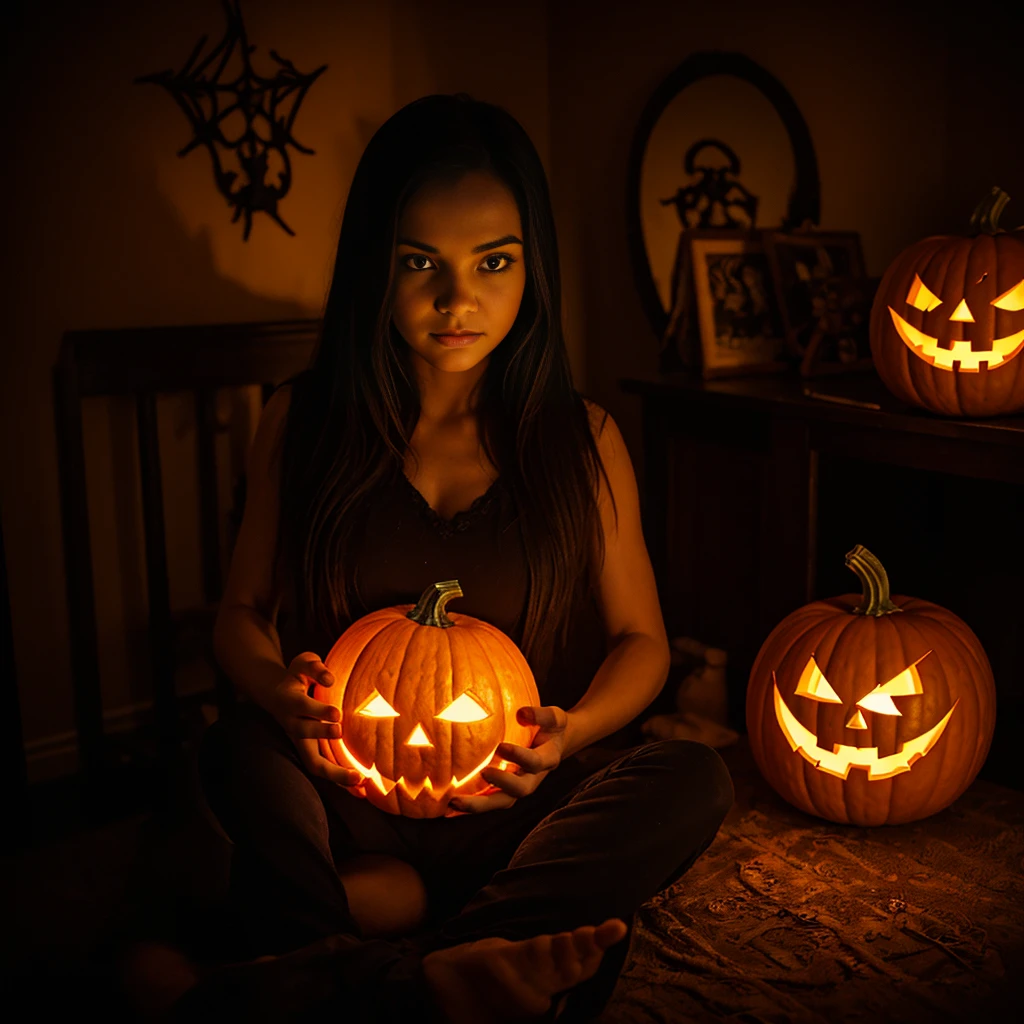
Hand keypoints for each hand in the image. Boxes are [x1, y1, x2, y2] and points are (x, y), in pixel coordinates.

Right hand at [263, 652, 362, 787]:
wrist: (278, 694)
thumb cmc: (298, 676)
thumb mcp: (303, 662)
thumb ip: (315, 666)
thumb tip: (330, 679)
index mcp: (289, 701)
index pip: (301, 706)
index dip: (317, 711)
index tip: (337, 713)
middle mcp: (292, 724)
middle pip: (303, 734)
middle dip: (321, 734)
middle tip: (340, 731)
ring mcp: (300, 741)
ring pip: (312, 762)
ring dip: (335, 772)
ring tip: (358, 779)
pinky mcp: (309, 751)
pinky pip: (323, 770)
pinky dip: (340, 781)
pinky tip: (361, 789)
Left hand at [444, 705, 570, 815]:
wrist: (555, 745)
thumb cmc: (551, 727)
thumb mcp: (555, 717)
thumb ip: (541, 715)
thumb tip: (521, 713)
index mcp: (547, 760)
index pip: (534, 762)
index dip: (519, 756)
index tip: (501, 746)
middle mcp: (533, 778)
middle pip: (519, 790)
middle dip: (501, 785)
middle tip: (483, 773)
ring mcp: (518, 787)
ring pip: (501, 802)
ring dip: (479, 804)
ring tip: (454, 802)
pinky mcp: (505, 791)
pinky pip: (489, 801)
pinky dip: (471, 806)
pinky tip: (449, 808)